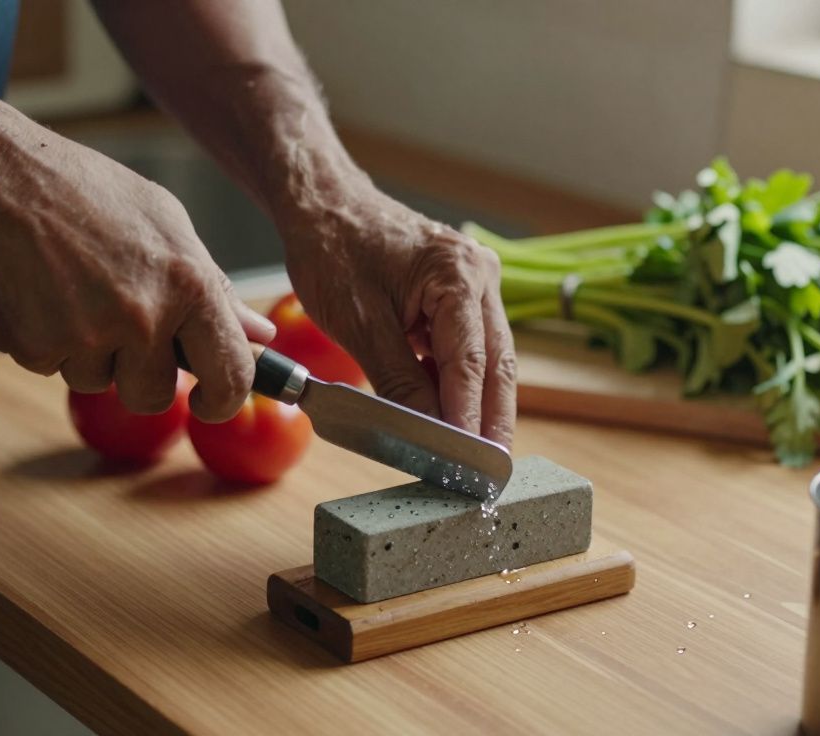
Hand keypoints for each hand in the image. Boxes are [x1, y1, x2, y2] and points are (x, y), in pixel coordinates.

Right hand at [0, 130, 273, 420]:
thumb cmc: (82, 190)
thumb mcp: (165, 222)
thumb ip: (213, 287)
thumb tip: (260, 334)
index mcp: (190, 284)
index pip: (231, 374)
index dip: (224, 400)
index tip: (210, 401)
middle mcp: (145, 316)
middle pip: (156, 395)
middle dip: (138, 374)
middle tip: (115, 323)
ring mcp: (90, 336)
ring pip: (99, 382)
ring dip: (86, 352)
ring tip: (68, 288)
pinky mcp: (38, 348)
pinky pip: (52, 368)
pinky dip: (43, 339)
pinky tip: (36, 291)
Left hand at [277, 181, 516, 446]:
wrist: (323, 204)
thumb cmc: (333, 250)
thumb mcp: (360, 324)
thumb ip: (400, 382)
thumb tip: (430, 434)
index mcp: (458, 273)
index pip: (470, 362)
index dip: (470, 418)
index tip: (469, 464)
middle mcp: (480, 275)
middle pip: (495, 364)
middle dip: (491, 422)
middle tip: (490, 477)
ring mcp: (475, 284)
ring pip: (487, 360)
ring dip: (478, 407)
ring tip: (472, 458)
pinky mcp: (461, 296)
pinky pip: (467, 349)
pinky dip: (458, 385)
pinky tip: (450, 420)